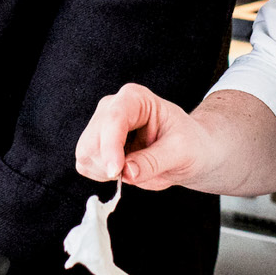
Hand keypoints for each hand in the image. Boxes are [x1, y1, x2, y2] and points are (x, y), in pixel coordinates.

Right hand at [74, 82, 212, 189]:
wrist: (189, 151)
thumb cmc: (190, 144)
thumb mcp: (181, 152)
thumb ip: (154, 161)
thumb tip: (127, 172)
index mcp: (136, 98)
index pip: (114, 118)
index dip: (111, 146)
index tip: (116, 171)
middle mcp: (113, 108)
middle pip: (93, 138)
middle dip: (108, 163)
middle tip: (134, 174)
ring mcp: (101, 127)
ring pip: (85, 153)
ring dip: (105, 171)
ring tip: (134, 169)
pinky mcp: (95, 146)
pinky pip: (85, 165)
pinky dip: (101, 175)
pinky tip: (123, 171)